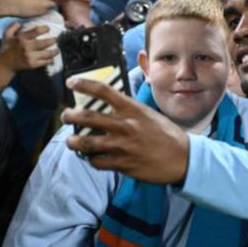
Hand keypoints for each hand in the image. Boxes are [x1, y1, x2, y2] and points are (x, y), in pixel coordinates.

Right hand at [0, 23, 58, 70]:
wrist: (5, 65)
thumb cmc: (7, 49)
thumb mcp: (6, 36)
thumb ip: (12, 27)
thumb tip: (19, 22)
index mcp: (22, 38)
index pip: (36, 31)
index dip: (44, 29)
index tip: (48, 29)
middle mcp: (27, 47)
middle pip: (45, 43)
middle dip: (53, 41)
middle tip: (56, 40)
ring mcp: (30, 56)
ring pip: (47, 53)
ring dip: (54, 51)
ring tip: (57, 50)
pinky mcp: (33, 65)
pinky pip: (45, 62)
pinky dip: (50, 60)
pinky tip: (52, 59)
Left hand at [63, 78, 189, 182]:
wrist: (182, 158)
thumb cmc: (166, 134)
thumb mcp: (149, 114)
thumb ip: (129, 111)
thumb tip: (111, 108)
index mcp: (132, 109)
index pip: (103, 91)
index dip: (83, 84)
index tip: (71, 82)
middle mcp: (124, 125)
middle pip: (87, 116)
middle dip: (70, 115)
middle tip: (65, 115)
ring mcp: (122, 145)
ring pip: (86, 142)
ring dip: (74, 141)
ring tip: (71, 140)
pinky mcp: (122, 164)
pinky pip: (97, 161)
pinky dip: (91, 159)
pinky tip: (92, 157)